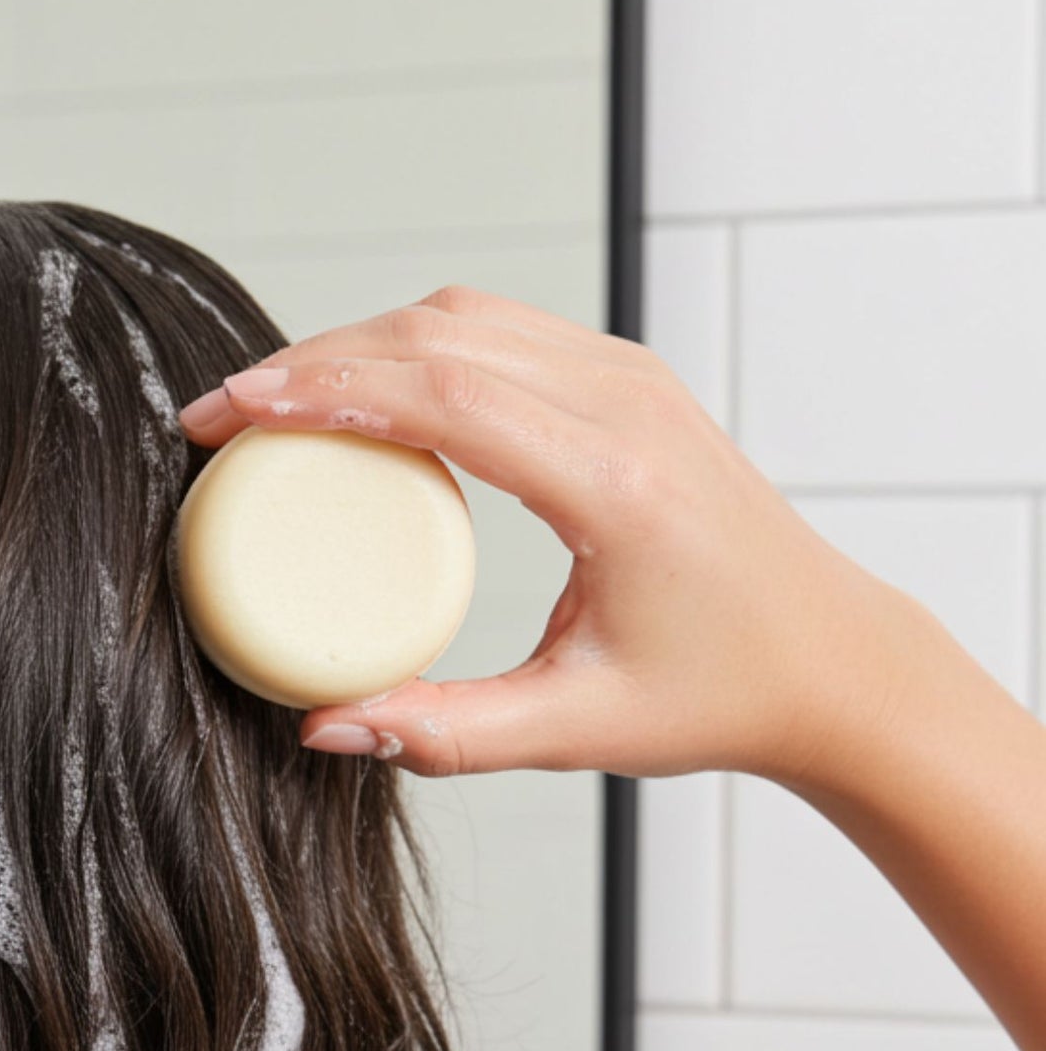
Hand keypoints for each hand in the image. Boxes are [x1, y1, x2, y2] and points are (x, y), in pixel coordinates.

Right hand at [176, 285, 940, 787]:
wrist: (828, 660)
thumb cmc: (720, 693)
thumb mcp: (574, 730)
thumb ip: (444, 735)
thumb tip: (324, 727)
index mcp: (616, 483)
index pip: (445, 394)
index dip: (322, 391)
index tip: (233, 413)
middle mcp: (628, 406)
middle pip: (439, 333)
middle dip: (313, 360)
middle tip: (223, 417)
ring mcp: (631, 381)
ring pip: (464, 315)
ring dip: (358, 344)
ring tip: (273, 406)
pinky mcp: (626, 383)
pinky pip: (498, 332)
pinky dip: (412, 349)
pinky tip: (360, 397)